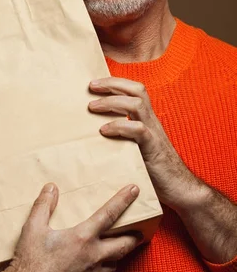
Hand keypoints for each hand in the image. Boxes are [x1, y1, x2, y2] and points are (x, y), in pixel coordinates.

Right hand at [0, 183, 141, 271]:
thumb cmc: (30, 260)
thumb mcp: (33, 227)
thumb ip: (44, 205)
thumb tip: (51, 187)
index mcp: (82, 237)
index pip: (109, 214)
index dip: (123, 200)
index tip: (134, 190)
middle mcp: (92, 257)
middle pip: (123, 245)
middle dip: (134, 237)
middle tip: (140, 231)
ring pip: (113, 264)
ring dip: (117, 255)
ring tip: (117, 249)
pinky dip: (99, 270)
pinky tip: (92, 268)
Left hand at [88, 77, 198, 209]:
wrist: (180, 189)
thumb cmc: (153, 169)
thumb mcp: (134, 146)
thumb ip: (120, 136)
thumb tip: (92, 131)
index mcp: (147, 119)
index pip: (134, 90)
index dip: (115, 82)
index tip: (93, 83)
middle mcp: (151, 121)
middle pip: (137, 90)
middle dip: (112, 84)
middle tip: (91, 87)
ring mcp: (154, 132)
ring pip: (137, 104)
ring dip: (112, 101)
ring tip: (93, 107)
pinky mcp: (153, 148)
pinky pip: (138, 129)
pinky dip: (119, 126)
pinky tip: (104, 130)